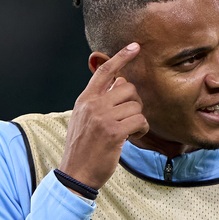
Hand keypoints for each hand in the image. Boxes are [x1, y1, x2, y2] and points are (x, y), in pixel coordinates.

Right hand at [59, 43, 148, 190]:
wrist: (76, 173)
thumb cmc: (83, 149)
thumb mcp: (83, 119)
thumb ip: (98, 102)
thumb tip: (118, 84)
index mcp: (85, 100)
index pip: (104, 71)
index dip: (121, 57)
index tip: (135, 46)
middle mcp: (93, 105)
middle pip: (127, 88)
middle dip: (134, 102)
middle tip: (130, 117)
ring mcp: (103, 118)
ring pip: (135, 105)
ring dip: (138, 118)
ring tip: (131, 130)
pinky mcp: (114, 132)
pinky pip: (140, 120)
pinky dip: (142, 128)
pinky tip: (135, 136)